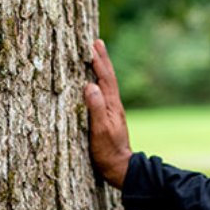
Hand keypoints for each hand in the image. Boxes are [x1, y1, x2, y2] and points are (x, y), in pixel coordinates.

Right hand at [84, 39, 131, 188]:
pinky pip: (105, 92)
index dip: (99, 61)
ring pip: (107, 83)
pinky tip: (96, 81)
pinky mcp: (108, 116)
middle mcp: (113, 104)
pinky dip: (100, 81)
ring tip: (97, 55)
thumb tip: (89, 85)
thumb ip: (95, 108)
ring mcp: (112, 110)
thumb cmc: (107, 151)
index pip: (105, 78)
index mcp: (112, 105)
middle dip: (102, 59)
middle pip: (108, 77)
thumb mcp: (99, 130)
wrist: (120, 168)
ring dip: (102, 68)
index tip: (94, 45)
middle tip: (97, 42)